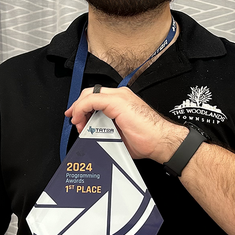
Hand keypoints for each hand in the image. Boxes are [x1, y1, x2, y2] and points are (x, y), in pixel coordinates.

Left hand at [65, 86, 186, 161]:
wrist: (161, 141)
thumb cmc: (147, 140)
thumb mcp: (120, 134)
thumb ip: (106, 130)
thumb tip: (92, 136)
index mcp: (122, 101)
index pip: (97, 97)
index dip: (83, 107)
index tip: (76, 119)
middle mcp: (121, 95)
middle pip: (90, 93)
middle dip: (77, 106)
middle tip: (73, 119)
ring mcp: (119, 96)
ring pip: (89, 95)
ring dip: (79, 110)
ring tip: (79, 125)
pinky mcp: (117, 102)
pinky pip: (92, 100)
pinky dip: (82, 109)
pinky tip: (80, 120)